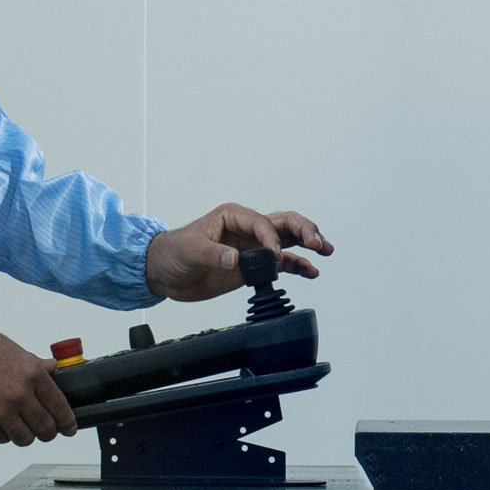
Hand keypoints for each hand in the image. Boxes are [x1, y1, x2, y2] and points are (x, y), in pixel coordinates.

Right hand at [0, 317, 76, 445]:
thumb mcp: (12, 350)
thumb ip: (34, 365)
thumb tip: (52, 368)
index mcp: (32, 374)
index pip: (60, 408)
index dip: (67, 423)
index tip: (68, 428)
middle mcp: (19, 394)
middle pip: (45, 429)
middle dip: (46, 432)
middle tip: (43, 430)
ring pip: (23, 438)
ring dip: (21, 434)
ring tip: (15, 424)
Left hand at [145, 203, 334, 301]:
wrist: (164, 273)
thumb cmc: (173, 253)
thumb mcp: (190, 251)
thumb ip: (214, 254)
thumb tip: (235, 259)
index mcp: (233, 216)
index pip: (261, 222)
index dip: (271, 238)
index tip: (274, 256)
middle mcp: (247, 228)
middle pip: (284, 223)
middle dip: (304, 230)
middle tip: (317, 243)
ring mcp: (253, 247)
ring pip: (288, 240)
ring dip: (307, 244)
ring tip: (325, 251)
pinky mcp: (254, 265)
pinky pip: (281, 263)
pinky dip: (297, 266)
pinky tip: (311, 272)